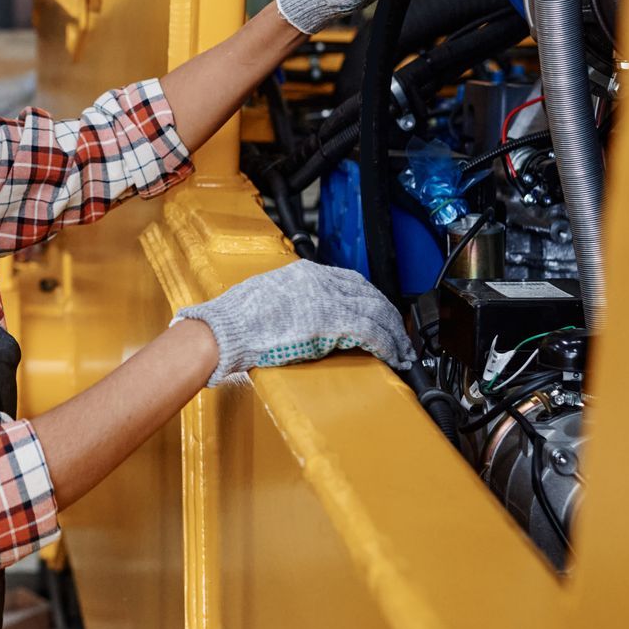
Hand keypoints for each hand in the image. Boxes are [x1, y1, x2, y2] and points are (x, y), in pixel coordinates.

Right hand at [174, 260, 414, 385]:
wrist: (226, 330)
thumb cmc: (236, 319)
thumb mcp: (268, 295)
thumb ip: (292, 298)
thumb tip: (303, 312)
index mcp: (305, 271)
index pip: (351, 281)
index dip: (371, 299)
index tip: (379, 313)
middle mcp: (321, 280)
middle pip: (370, 294)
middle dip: (389, 316)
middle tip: (400, 334)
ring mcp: (327, 299)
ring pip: (377, 311)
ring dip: (394, 333)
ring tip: (403, 351)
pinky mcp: (331, 322)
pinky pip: (371, 332)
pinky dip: (387, 344)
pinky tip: (394, 356)